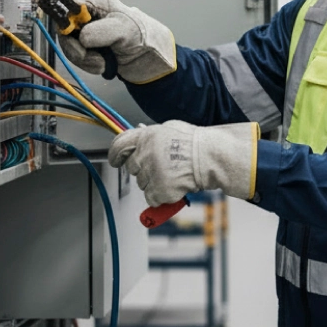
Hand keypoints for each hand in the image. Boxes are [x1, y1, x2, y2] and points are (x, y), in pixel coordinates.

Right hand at [58, 0, 176, 83]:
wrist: (150, 55)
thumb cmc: (142, 35)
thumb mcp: (125, 30)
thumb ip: (103, 31)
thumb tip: (82, 37)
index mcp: (94, 1)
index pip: (65, 7)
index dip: (66, 24)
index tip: (78, 40)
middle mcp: (85, 14)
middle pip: (63, 30)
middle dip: (76, 49)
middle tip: (94, 59)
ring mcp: (84, 31)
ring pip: (68, 46)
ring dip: (84, 60)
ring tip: (102, 64)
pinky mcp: (85, 46)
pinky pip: (75, 57)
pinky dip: (87, 64)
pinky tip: (102, 65)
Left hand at [108, 120, 259, 205]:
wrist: (212, 158)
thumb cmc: (196, 143)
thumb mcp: (170, 129)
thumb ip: (150, 135)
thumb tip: (137, 137)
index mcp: (146, 137)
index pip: (119, 145)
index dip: (115, 154)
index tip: (115, 160)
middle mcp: (145, 154)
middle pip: (132, 167)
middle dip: (143, 169)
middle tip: (161, 166)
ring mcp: (151, 173)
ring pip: (142, 184)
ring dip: (154, 182)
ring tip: (173, 174)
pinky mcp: (159, 190)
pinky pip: (152, 198)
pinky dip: (162, 195)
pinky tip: (175, 185)